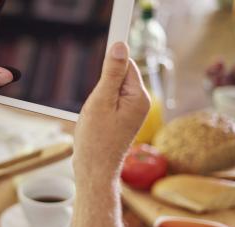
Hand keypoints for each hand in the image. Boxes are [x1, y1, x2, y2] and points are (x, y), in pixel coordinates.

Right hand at [73, 42, 149, 183]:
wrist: (94, 170)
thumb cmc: (96, 141)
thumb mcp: (100, 102)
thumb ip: (111, 73)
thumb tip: (120, 47)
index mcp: (139, 97)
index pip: (126, 65)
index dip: (111, 65)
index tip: (103, 69)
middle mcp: (140, 103)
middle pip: (118, 76)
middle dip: (100, 86)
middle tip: (95, 106)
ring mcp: (131, 113)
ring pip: (110, 90)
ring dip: (97, 99)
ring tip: (94, 117)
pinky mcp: (122, 119)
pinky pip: (108, 102)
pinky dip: (97, 107)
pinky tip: (94, 122)